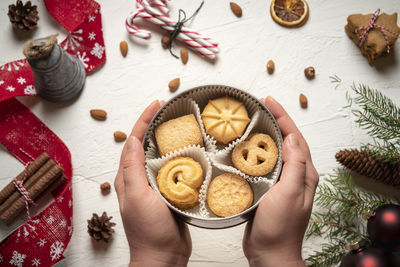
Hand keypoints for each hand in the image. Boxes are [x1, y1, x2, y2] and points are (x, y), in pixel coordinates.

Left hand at [114, 100, 191, 266]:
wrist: (164, 256)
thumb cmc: (149, 230)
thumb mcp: (137, 197)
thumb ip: (133, 169)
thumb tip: (131, 139)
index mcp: (128, 178)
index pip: (133, 142)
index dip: (143, 121)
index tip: (156, 105)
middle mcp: (139, 180)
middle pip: (145, 145)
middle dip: (154, 125)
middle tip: (168, 111)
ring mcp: (154, 187)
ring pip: (160, 156)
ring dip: (167, 139)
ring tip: (179, 125)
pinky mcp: (169, 193)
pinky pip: (173, 170)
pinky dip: (179, 157)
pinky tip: (189, 152)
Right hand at [242, 97, 318, 266]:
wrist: (269, 253)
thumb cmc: (280, 227)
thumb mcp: (290, 193)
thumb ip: (295, 166)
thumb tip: (291, 138)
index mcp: (304, 174)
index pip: (295, 138)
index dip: (283, 117)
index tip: (269, 101)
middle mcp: (295, 176)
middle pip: (286, 141)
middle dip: (275, 121)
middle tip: (260, 106)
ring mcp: (281, 182)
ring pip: (274, 151)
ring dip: (265, 134)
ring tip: (252, 121)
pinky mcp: (268, 189)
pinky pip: (263, 164)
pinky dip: (255, 152)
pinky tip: (244, 148)